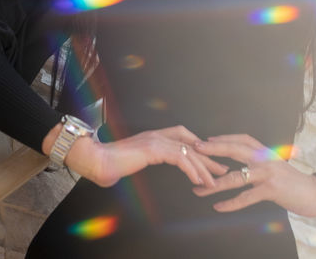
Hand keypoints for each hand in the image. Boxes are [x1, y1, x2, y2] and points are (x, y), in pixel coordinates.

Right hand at [54, 124, 228, 189]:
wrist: (95, 161)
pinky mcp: (154, 149)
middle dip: (207, 155)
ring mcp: (155, 140)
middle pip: (190, 141)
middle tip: (221, 168)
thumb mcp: (129, 163)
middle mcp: (156, 135)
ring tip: (214, 180)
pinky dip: (192, 170)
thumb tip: (131, 170)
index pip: (182, 136)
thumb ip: (137, 163)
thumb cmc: (107, 164)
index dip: (197, 147)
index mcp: (152, 136)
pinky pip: (180, 158)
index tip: (208, 160)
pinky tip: (199, 181)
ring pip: (188, 151)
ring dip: (204, 167)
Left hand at [191, 134, 315, 216]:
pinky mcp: (271, 189)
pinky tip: (218, 207)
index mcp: (267, 151)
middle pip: (235, 149)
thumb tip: (242, 164)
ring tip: (198, 188)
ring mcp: (268, 173)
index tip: (206, 140)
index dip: (223, 138)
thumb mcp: (277, 166)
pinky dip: (230, 203)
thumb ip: (260, 163)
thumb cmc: (293, 182)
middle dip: (213, 149)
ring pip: (236, 176)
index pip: (242, 139)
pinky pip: (246, 197)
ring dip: (214, 183)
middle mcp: (266, 158)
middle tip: (194, 150)